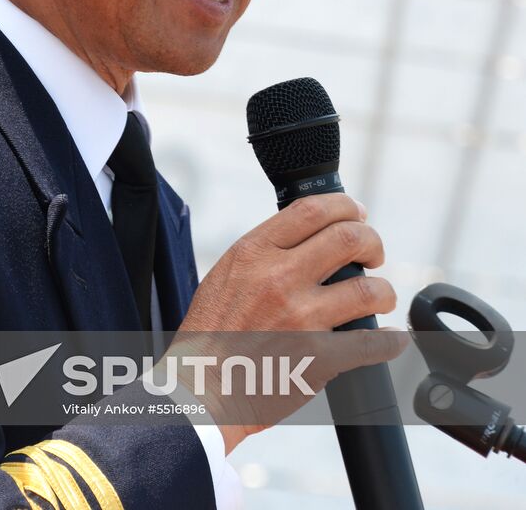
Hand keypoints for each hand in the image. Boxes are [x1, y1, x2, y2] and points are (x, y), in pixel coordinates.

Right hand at [176, 194, 399, 451]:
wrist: (201, 387)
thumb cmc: (211, 332)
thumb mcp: (229, 272)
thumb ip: (266, 253)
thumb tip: (309, 239)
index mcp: (255, 252)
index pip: (313, 210)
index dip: (346, 206)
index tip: (357, 214)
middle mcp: (279, 277)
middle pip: (349, 238)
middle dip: (372, 242)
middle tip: (374, 255)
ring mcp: (301, 317)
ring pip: (368, 289)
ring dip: (383, 291)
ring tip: (381, 297)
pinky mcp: (317, 358)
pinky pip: (371, 343)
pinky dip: (390, 342)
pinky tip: (392, 340)